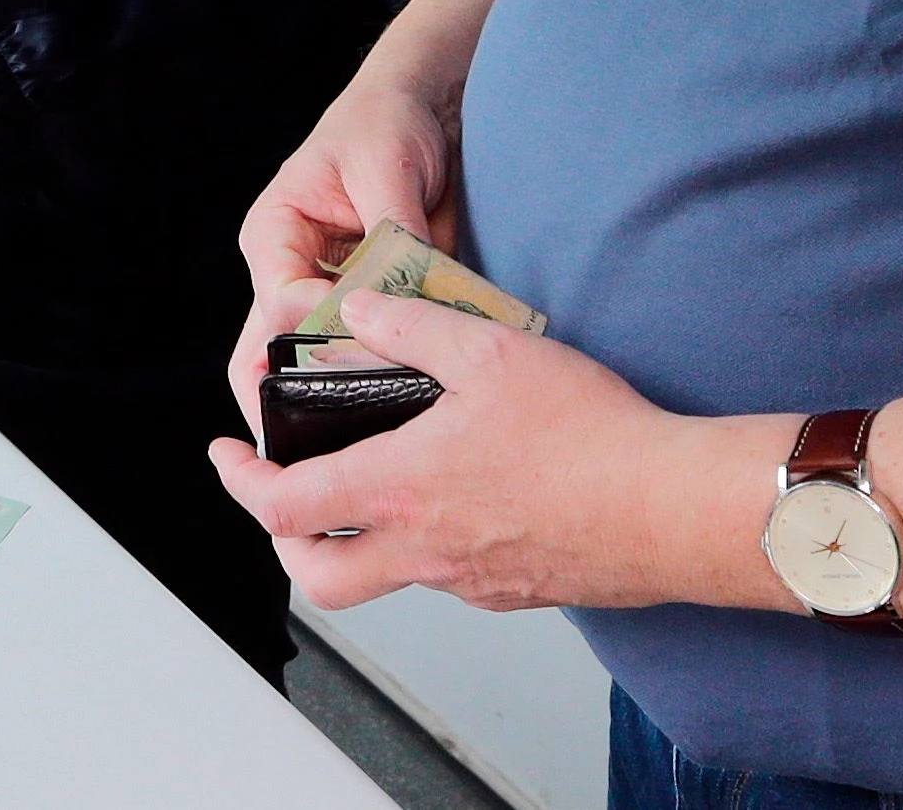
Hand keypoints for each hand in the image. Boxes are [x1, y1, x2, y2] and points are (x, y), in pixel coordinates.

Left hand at [208, 293, 766, 614]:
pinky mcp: (515, 591)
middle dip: (283, 541)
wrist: (674, 508)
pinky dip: (426, 546)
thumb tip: (358, 310)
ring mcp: (469, 580)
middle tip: (282, 497)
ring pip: (385, 579)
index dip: (239, 481)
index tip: (227, 454)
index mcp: (399, 488)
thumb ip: (410, 327)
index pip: (283, 506)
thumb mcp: (488, 351)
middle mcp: (424, 548)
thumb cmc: (592, 436)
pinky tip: (454, 500)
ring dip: (359, 541)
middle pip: (317, 576)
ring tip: (369, 489)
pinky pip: (447, 578)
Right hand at [233, 59, 462, 430]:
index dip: (319, 327)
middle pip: (267, 353)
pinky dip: (391, 372)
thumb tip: (412, 290)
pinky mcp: (372, 307)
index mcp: (274, 236)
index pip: (280, 301)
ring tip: (380, 429)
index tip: (369, 337)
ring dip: (345, 389)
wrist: (426, 111)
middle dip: (295, 396)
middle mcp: (292, 274)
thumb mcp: (386, 168)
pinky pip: (372, 350)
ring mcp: (329, 296)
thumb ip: (393, 231)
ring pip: (314, 364)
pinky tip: (418, 399)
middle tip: (331, 446)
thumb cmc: (386, 122)